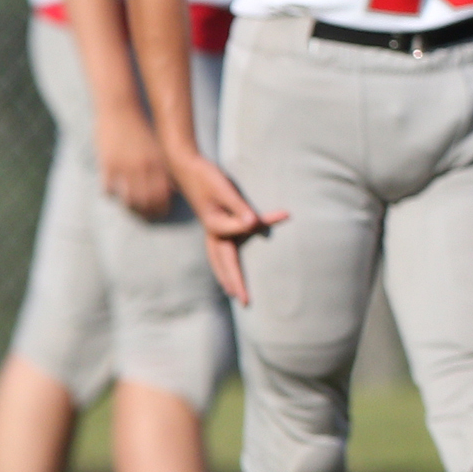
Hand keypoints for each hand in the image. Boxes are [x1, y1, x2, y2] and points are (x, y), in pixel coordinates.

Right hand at [94, 104, 172, 218]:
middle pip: (147, 200)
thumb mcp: (156, 147)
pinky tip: (114, 194)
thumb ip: (163, 166)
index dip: (162, 206)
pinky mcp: (107, 166)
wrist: (120, 110)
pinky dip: (112, 194)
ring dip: (131, 207)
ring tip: (133, 211)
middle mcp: (143, 167)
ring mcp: (124, 168)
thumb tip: (173, 187)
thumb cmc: (141, 128)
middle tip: (149, 217)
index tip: (162, 213)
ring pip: (129, 199)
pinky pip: (109, 190)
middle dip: (149, 212)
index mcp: (158, 161)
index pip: (163, 194)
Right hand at [168, 150, 287, 305]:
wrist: (186, 169)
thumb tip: (252, 224)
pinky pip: (221, 251)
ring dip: (227, 277)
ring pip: (218, 261)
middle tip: (245, 302)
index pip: (241, 232)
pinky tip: (230, 268)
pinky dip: (224, 264)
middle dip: (234, 282)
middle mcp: (212, 233)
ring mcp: (211, 232)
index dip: (264, 222)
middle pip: (223, 264)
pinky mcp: (213, 226)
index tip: (286, 213)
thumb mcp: (224, 190)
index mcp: (214, 226)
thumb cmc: (207, 178)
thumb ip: (238, 207)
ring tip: (234, 293)